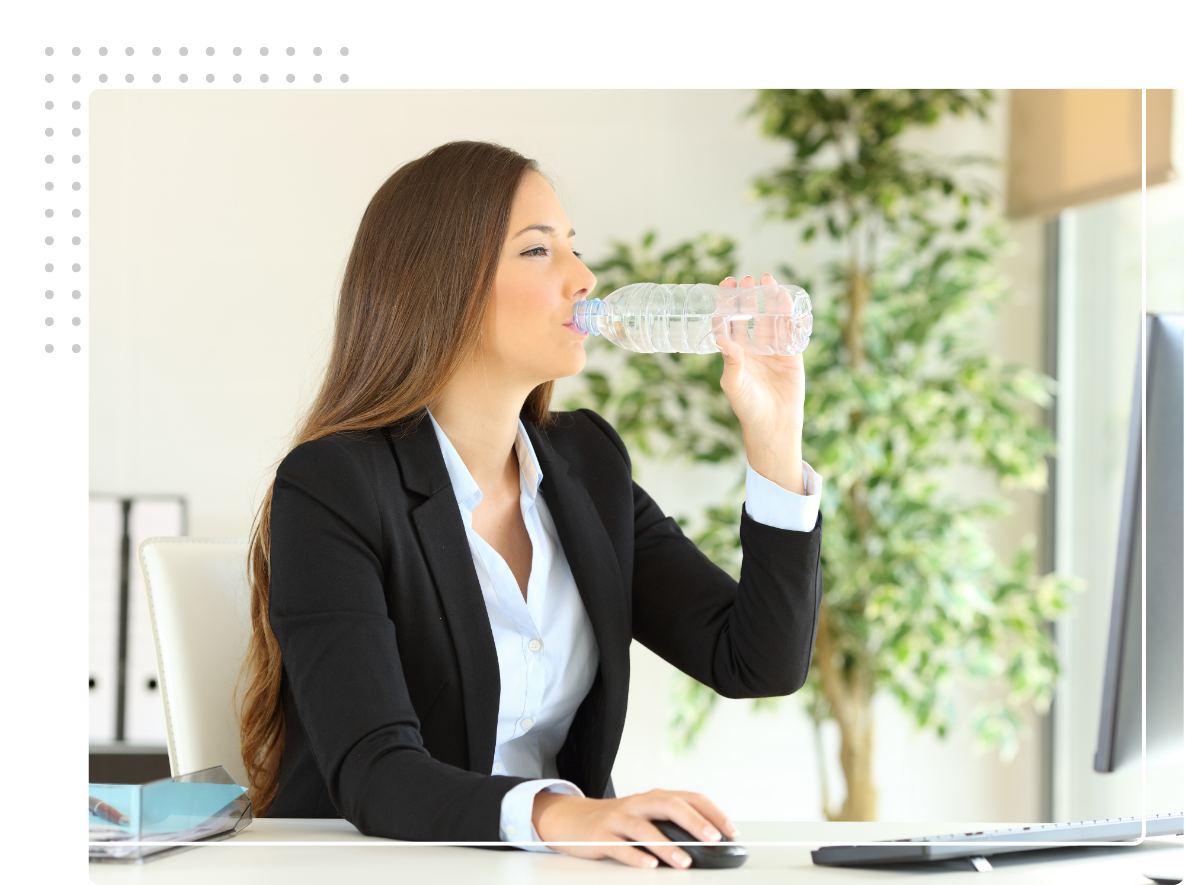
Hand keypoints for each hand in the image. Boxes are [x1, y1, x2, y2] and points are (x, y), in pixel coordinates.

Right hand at [532, 788, 739, 868]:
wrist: (574, 819)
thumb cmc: (620, 821)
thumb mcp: (648, 816)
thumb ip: (673, 824)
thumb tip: (710, 842)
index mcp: (655, 798)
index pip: (689, 798)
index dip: (712, 812)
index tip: (731, 831)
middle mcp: (638, 803)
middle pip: (669, 806)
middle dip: (694, 822)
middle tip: (713, 840)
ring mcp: (618, 818)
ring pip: (644, 828)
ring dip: (666, 845)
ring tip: (684, 861)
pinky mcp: (601, 835)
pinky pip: (620, 846)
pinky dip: (636, 856)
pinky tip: (649, 866)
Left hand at [716, 273, 805, 494]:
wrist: (775, 426)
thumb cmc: (748, 407)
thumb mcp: (734, 385)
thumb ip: (731, 363)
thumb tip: (723, 340)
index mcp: (734, 353)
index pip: (728, 322)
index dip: (726, 304)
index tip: (726, 285)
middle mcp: (752, 348)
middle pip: (749, 315)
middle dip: (748, 297)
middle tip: (747, 279)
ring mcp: (772, 349)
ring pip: (770, 318)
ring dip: (769, 299)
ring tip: (767, 278)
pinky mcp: (791, 354)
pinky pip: (790, 330)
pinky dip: (790, 314)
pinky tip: (788, 297)